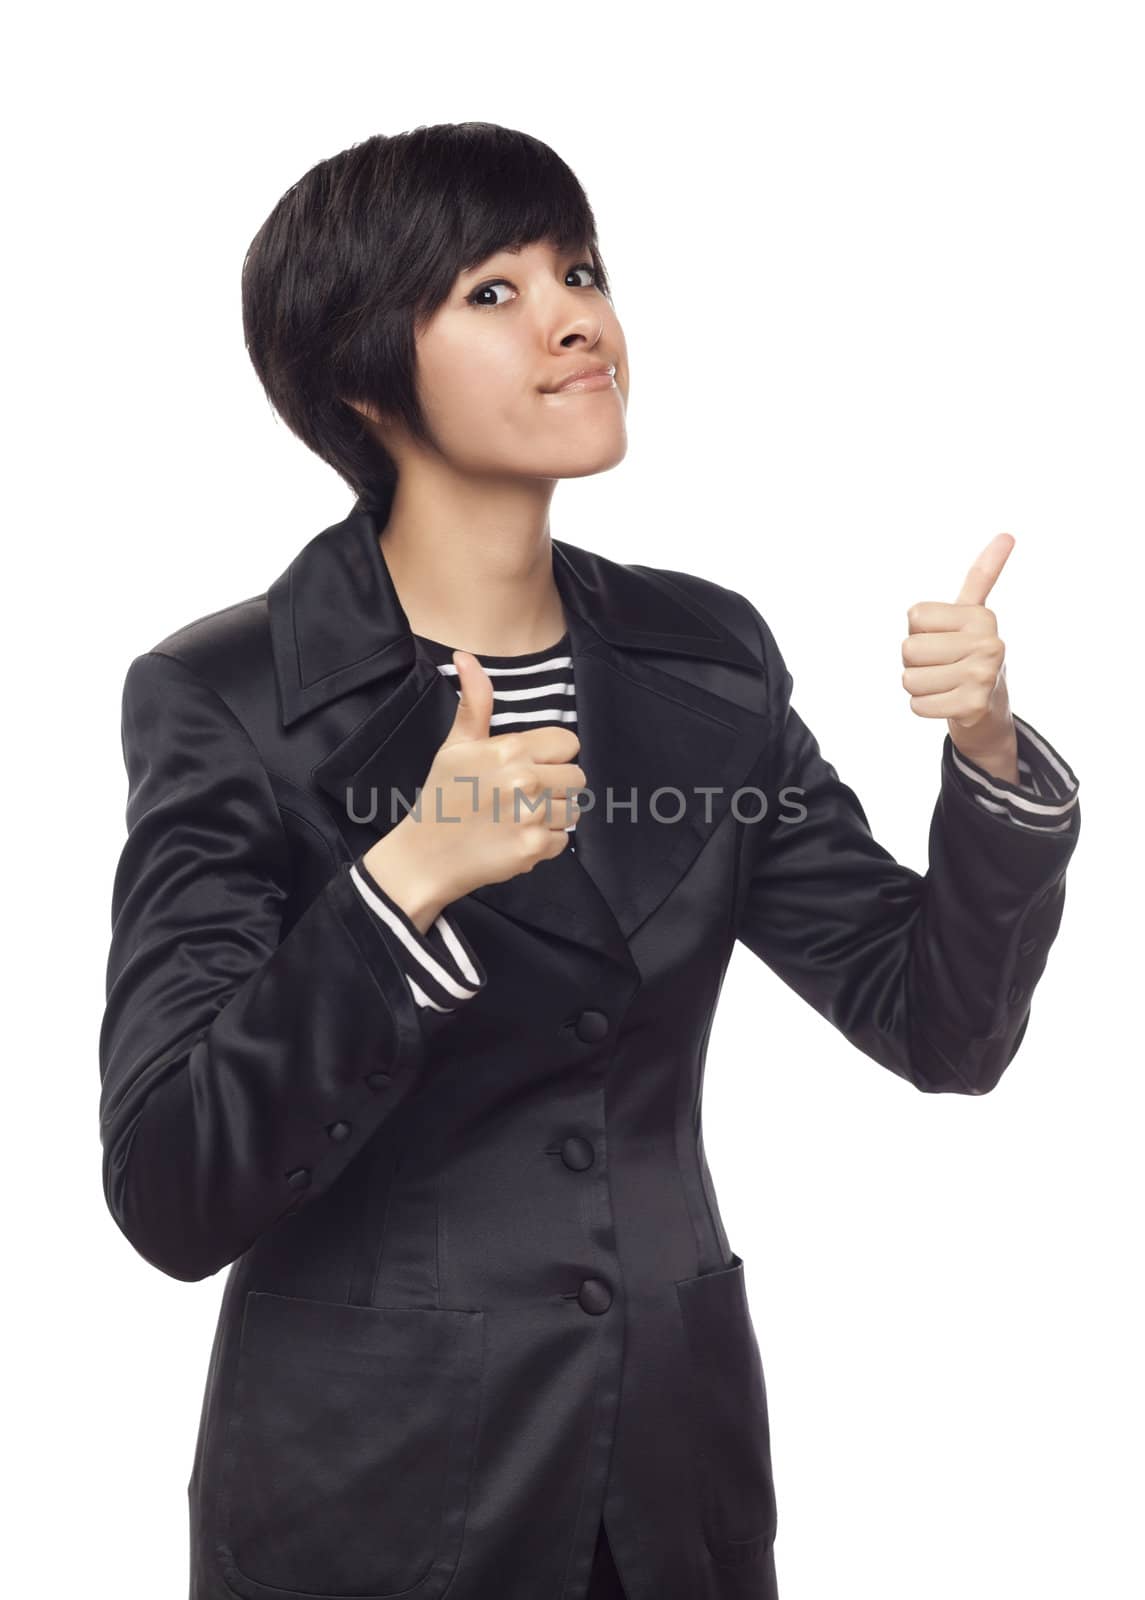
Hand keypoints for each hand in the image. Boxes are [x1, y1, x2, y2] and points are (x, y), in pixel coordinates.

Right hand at [364, 650, 585, 920]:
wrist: (425, 855)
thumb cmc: (442, 796)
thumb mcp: (456, 745)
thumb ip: (475, 702)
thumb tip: (465, 656)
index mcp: (510, 749)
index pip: (568, 743)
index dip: (553, 756)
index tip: (531, 767)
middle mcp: (525, 780)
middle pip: (577, 777)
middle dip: (556, 787)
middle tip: (524, 796)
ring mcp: (531, 816)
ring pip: (574, 810)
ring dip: (553, 815)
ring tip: (521, 816)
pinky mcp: (533, 848)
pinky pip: (562, 840)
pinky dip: (544, 843)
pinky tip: (516, 838)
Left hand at [901, 532, 1018, 778]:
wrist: (988, 708)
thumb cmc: (969, 652)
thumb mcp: (972, 612)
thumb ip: (983, 575)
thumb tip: (1007, 534)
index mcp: (981, 616)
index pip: (914, 617)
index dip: (919, 631)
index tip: (944, 638)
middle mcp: (989, 643)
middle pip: (909, 649)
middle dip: (916, 661)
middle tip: (943, 665)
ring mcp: (983, 676)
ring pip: (909, 679)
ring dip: (919, 686)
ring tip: (944, 683)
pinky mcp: (973, 706)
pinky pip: (917, 705)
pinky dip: (925, 707)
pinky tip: (946, 702)